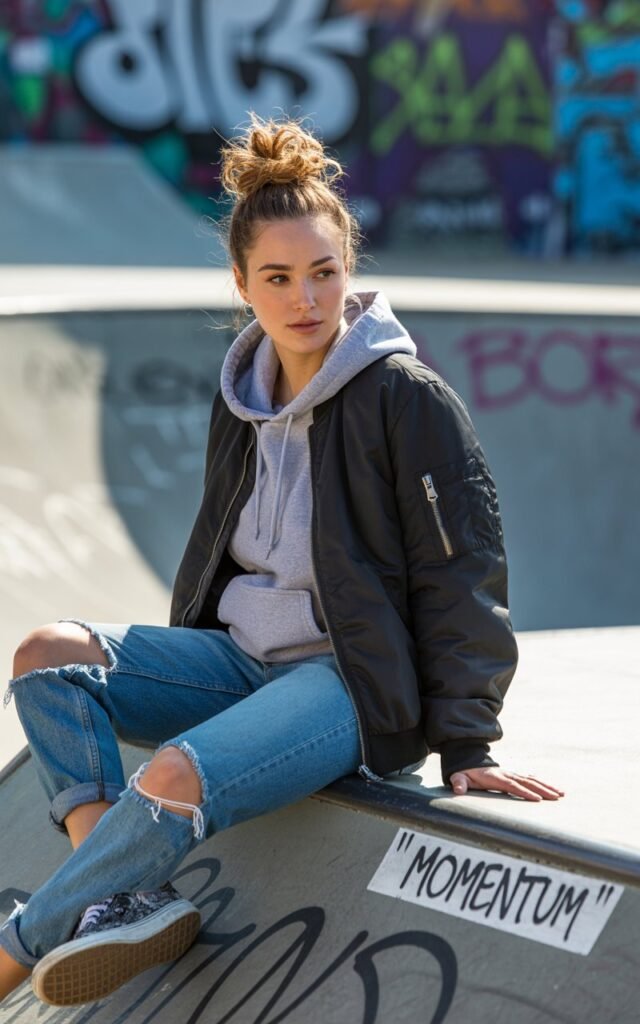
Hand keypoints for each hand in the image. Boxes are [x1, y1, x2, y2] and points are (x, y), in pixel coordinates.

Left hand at [449, 766, 563, 801]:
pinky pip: (531, 778)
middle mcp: (506, 774)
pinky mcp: (514, 775)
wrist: (468, 760)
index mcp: (495, 777)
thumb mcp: (459, 777)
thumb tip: (458, 789)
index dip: (524, 792)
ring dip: (546, 786)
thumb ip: (459, 783)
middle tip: (557, 797)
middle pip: (527, 782)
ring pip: (532, 779)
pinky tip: (552, 788)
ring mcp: (512, 773)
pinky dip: (542, 783)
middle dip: (543, 790)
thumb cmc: (464, 773)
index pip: (512, 785)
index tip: (538, 799)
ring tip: (561, 793)